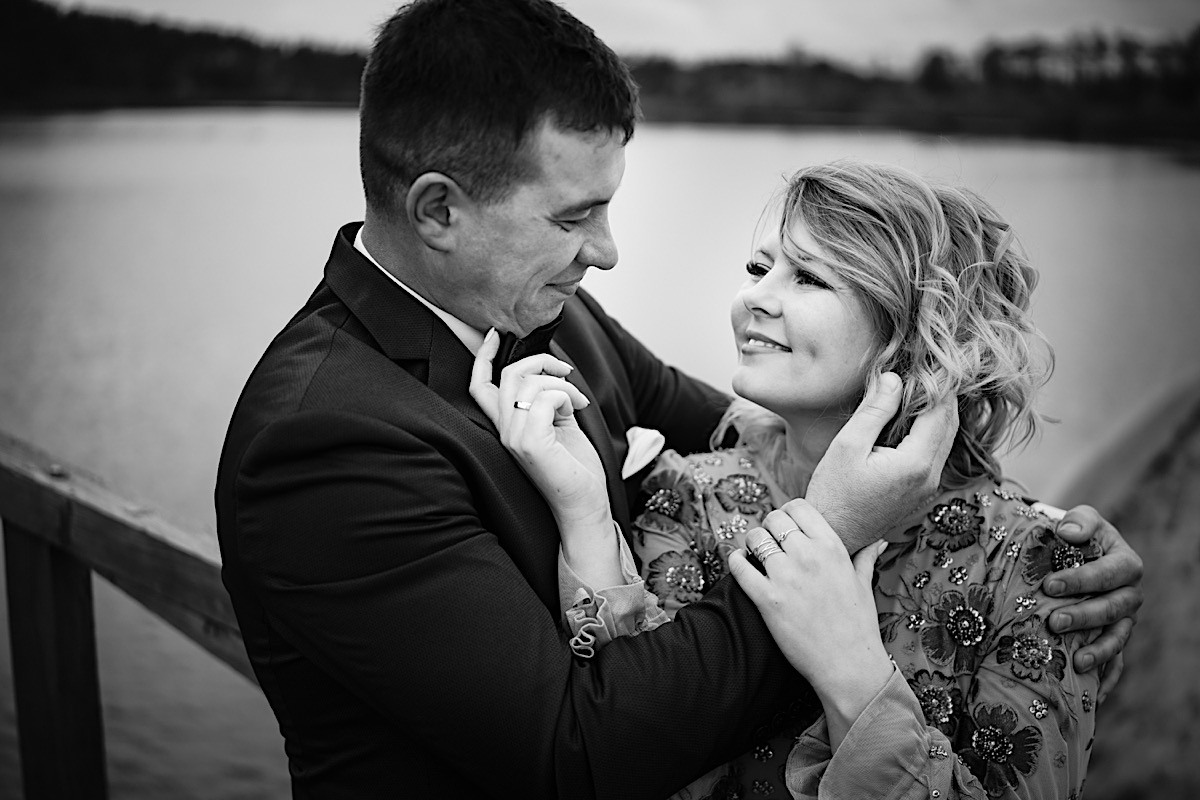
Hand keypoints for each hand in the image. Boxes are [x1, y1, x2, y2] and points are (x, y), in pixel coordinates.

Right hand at [468, 329, 607, 525]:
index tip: (494, 333)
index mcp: (507, 426)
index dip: (483, 356)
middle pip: (507, 375)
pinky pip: (543, 398)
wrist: (585, 504)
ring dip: (561, 383)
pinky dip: (565, 395)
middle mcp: (504, 431)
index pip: (480, 386)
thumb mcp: (560, 422)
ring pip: (528, 383)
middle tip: (566, 373)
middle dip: (540, 361)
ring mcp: (514, 438)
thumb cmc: (575, 467)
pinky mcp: (530, 444)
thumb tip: (552, 372)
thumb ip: (548, 398)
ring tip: (579, 401)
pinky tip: (577, 408)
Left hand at [727, 499, 892, 749]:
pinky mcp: (767, 599)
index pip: (799, 507)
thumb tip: (879, 539)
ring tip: (755, 554)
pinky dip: (736, 561)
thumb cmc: (858, 626)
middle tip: (769, 541)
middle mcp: (808, 555)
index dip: (787, 513)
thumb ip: (865, 557)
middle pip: (774, 519)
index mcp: (832, 547)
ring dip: (752, 543)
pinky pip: (740, 566)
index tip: (785, 524)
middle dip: (768, 527)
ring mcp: (786, 576)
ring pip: (755, 538)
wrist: (848, 665)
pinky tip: (741, 565)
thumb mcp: (864, 585)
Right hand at [806, 373, 958, 553]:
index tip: (931, 361)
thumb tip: (894, 378)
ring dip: (938, 413)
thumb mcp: (848, 445)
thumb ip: (874, 411)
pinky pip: (936, 454)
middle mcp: (930, 476)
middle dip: (943, 396)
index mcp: (915, 463)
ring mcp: (929, 487)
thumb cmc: (833, 493)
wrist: (834, 535)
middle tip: (931, 368)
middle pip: (950, 425)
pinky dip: (931, 431)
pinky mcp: (922, 492)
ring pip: (946, 440)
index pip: (939, 412)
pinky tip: (914, 418)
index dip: (938, 384)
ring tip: (923, 387)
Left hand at [1042, 504, 1142, 701]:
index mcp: (1126, 564)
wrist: (1074, 554)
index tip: (1050, 584)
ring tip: (1076, 662)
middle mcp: (1129, 595)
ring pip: (1117, 639)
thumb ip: (1078, 521)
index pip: (1111, 573)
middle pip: (1114, 610)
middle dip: (1085, 617)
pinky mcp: (1112, 640)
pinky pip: (1116, 664)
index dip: (1083, 579)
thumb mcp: (1080, 519)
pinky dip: (1107, 680)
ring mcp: (1122, 621)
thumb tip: (1068, 533)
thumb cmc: (1075, 535)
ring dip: (1098, 652)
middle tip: (1053, 622)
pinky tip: (1094, 696)